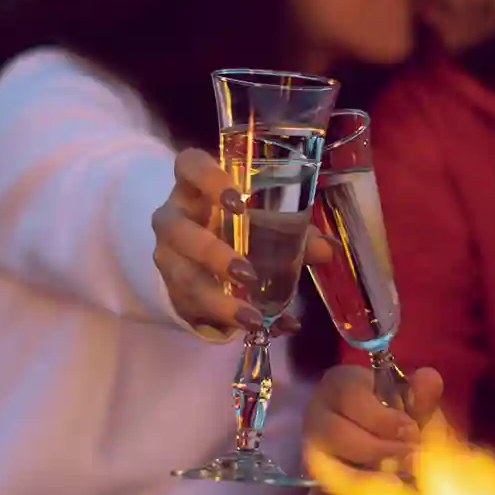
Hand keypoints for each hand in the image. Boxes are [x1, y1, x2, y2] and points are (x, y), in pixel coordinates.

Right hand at [150, 148, 333, 334]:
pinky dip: (227, 322)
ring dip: (217, 301)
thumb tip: (326, 250)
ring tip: (253, 318)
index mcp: (195, 186)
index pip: (189, 166)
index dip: (208, 178)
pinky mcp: (171, 290)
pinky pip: (192, 308)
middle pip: (177, 229)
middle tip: (246, 273)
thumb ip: (292, 230)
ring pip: (181, 276)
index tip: (237, 199)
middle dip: (210, 253)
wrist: (200, 257)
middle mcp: (174, 218)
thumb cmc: (235, 225)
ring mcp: (168, 256)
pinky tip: (260, 328)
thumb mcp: (261, 221)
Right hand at [297, 364, 444, 494]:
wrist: (393, 449)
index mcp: (340, 387)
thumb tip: (429, 380)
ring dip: (362, 481)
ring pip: (320, 470)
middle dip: (379, 449)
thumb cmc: (402, 419)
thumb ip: (421, 395)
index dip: (384, 417)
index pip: (350, 396)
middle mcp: (317, 419)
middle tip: (413, 460)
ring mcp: (313, 461)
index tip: (413, 431)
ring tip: (398, 488)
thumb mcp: (414, 405)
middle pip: (334, 433)